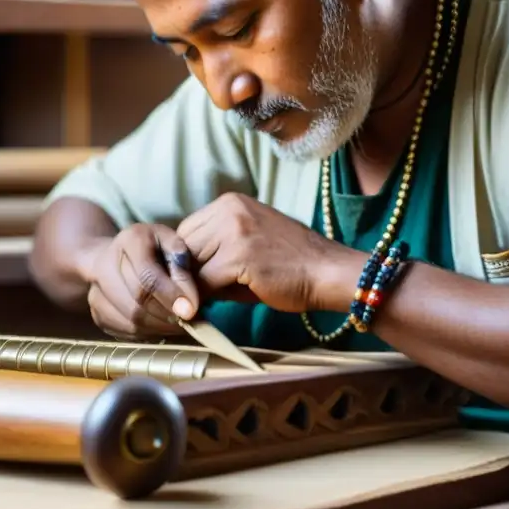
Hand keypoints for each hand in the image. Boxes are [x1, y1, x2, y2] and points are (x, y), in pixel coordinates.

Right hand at [81, 223, 200, 340]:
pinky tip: (161, 324)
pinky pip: (125, 331)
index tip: (190, 311)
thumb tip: (189, 304)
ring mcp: (96, 290)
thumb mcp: (174, 245)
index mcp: (130, 241)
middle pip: (137, 302)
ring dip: (160, 327)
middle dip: (167, 316)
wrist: (117, 256)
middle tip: (189, 321)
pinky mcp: (97, 313)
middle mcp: (105, 263)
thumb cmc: (154, 249)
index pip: (147, 276)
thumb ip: (183, 269)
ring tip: (178, 323)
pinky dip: (148, 333)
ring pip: (131, 321)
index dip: (170, 296)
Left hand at [177, 192, 350, 313]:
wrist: (327, 272)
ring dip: (194, 286)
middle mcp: (228, 209)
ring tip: (205, 300)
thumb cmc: (290, 264)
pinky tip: (212, 306)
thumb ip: (215, 251)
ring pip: (190, 264)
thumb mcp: (248, 243)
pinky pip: (204, 282)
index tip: (193, 279)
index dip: (187, 258)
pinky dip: (204, 298)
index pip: (187, 229)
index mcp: (230, 202)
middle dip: (187, 272)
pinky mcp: (237, 257)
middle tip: (195, 293)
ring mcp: (233, 231)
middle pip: (184, 245)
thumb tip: (182, 275)